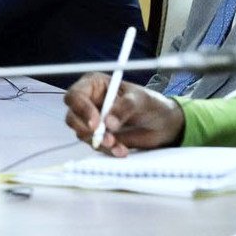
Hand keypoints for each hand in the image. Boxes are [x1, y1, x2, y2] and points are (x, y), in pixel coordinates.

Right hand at [61, 75, 184, 155]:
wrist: (162, 124)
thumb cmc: (151, 103)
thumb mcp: (140, 100)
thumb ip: (124, 108)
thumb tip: (108, 123)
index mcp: (94, 85)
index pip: (75, 95)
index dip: (82, 109)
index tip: (96, 124)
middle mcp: (88, 101)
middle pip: (72, 117)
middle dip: (88, 130)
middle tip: (107, 139)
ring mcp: (91, 120)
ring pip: (82, 133)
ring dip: (100, 142)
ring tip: (119, 146)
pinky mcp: (97, 135)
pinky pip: (94, 144)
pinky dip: (107, 150)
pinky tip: (121, 150)